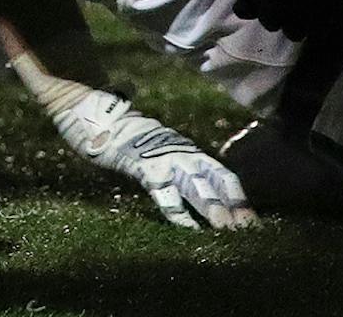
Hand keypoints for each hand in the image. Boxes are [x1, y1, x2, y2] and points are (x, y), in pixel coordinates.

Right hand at [51, 89, 255, 231]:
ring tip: (227, 231)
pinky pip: (165, 191)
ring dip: (212, 209)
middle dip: (234, 207)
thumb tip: (190, 185)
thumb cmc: (118, 131)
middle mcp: (179, 150)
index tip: (252, 221)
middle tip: (251, 231)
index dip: (237, 197)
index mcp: (183, 148)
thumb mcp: (153, 146)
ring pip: (195, 186)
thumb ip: (170, 162)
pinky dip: (178, 212)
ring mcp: (161, 156)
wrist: (90, 109)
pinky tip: (190, 229)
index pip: (221, 174)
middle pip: (215, 181)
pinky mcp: (141, 163)